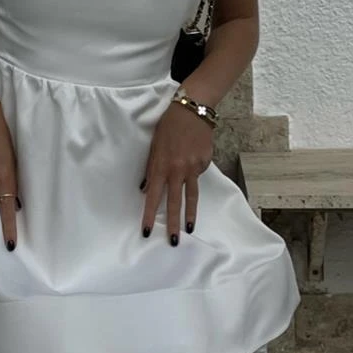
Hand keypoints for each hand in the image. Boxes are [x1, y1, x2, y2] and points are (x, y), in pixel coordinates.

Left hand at [140, 100, 213, 242]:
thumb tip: (146, 190)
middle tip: (174, 241)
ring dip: (190, 215)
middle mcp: (177, 170)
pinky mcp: (205, 163)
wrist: (192, 110)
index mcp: (161, 166)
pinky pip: (197, 175)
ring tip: (190, 229)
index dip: (149, 216)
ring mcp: (193, 168)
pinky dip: (193, 174)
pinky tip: (193, 160)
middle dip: (173, 224)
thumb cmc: (168, 127)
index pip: (153, 197)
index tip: (147, 231)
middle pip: (174, 202)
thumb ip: (151, 169)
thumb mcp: (154, 146)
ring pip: (191, 196)